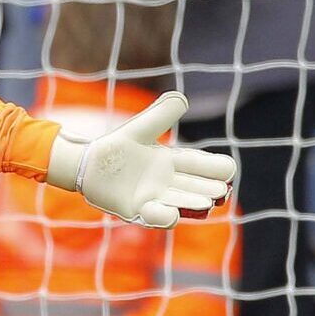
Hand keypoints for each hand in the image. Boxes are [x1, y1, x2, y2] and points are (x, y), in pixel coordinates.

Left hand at [45, 91, 237, 228]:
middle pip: (196, 187)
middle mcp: (168, 183)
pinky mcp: (136, 209)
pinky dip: (163, 217)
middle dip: (209, 190)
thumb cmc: (117, 147)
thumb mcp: (141, 128)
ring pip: (180, 203)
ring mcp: (154, 198)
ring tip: (205, 203)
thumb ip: (161, 114)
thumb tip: (182, 99)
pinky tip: (172, 214)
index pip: (202, 166)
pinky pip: (154, 216)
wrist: (88, 163)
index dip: (217, 168)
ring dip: (192, 203)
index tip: (226, 170)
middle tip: (220, 192)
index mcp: (173, 162)